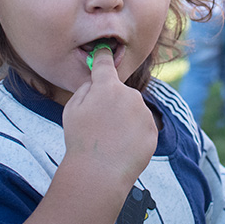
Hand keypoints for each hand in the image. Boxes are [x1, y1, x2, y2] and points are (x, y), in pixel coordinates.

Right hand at [62, 46, 157, 188]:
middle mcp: (130, 94)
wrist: (99, 173)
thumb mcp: (71, 109)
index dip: (101, 56)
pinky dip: (133, 134)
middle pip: (120, 92)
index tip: (103, 50)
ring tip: (110, 140)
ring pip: (132, 110)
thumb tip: (95, 80)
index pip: (104, 63)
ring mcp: (144, 113)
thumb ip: (85, 89)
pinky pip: (142, 126)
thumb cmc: (80, 140)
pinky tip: (121, 147)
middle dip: (111, 101)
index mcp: (107, 86)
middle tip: (98, 124)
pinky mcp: (153, 130)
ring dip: (124, 119)